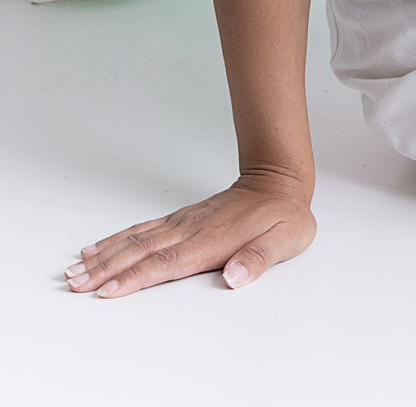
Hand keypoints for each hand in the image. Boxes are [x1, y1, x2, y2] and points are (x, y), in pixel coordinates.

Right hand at [64, 171, 315, 299]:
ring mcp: (182, 223)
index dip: (134, 278)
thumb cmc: (283, 217)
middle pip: (140, 252)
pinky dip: (118, 240)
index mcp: (210, 241)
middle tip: (75, 284)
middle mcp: (189, 231)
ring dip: (105, 256)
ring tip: (76, 269)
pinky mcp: (181, 220)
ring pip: (136, 240)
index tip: (106, 290)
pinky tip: (101, 247)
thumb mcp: (284, 241)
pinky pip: (143, 230)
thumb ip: (259, 260)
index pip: (165, 264)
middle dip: (105, 270)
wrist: (279, 182)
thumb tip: (236, 276)